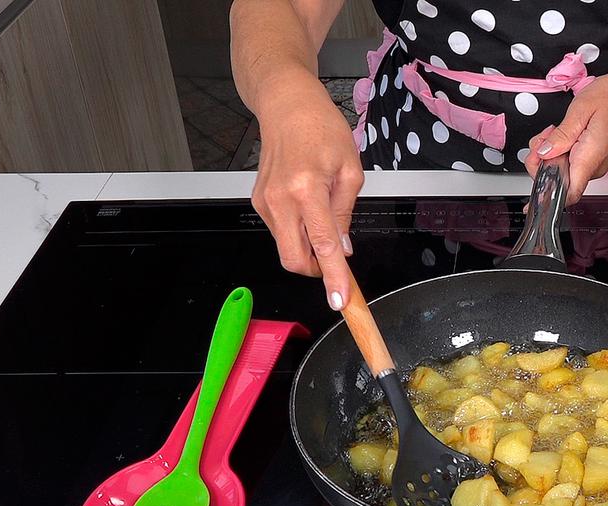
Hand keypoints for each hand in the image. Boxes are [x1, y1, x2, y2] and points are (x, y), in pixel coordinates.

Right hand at [251, 78, 362, 310]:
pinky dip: (298, 233)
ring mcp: (264, 202)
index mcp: (307, 188)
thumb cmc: (321, 127)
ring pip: (286, 248)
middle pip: (294, 259)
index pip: (323, 245)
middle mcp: (280, 199)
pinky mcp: (258, 202)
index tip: (340, 300)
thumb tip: (343, 248)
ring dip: (308, 249)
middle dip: (317, 271)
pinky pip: (280, 231)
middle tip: (337, 265)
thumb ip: (345, 211)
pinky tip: (309, 210)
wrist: (285, 104)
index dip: (334, 277)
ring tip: (325, 221)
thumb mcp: (350, 168)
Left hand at [523, 72, 607, 203]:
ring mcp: (592, 166)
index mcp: (589, 157)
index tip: (534, 197)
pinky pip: (568, 164)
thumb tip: (544, 152)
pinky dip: (558, 152)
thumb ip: (562, 134)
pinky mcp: (590, 161)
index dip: (548, 198)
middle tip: (542, 140)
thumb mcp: (582, 108)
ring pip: (561, 172)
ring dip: (549, 154)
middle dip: (540, 163)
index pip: (569, 193)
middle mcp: (592, 167)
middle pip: (558, 182)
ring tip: (553, 132)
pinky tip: (560, 136)